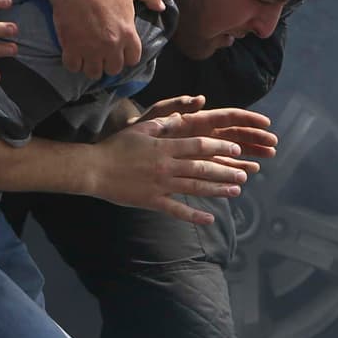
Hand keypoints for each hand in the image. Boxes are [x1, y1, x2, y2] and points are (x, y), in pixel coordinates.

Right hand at [23, 0, 163, 78]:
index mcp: (127, 33)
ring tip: (88, 57)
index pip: (133, 59)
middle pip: (114, 69)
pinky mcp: (71, 48)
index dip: (127, 55)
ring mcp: (90, 49)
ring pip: (94, 73)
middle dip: (109, 63)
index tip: (120, 49)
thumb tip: (161, 6)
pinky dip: (73, 63)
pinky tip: (74, 54)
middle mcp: (111, 45)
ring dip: (91, 66)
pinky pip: (73, 67)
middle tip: (102, 53)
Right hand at [82, 116, 251, 224]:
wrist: (93, 169)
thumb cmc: (115, 147)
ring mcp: (160, 185)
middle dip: (225, 171)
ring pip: (195, 188)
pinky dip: (194, 216)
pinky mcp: (152, 201)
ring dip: (217, 190)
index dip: (219, 148)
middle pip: (202, 168)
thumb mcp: (139, 130)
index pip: (198, 146)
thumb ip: (162, 125)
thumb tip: (180, 119)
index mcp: (164, 147)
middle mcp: (166, 166)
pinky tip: (209, 219)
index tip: (235, 150)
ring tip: (236, 191)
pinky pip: (177, 210)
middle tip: (244, 174)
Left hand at [134, 96, 278, 174]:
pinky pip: (218, 168)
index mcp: (195, 120)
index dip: (247, 119)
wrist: (124, 148)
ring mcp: (200, 151)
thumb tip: (200, 99)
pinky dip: (232, 170)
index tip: (266, 123)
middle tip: (273, 145)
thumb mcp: (155, 116)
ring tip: (266, 159)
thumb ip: (175, 107)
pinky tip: (247, 174)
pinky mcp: (195, 165)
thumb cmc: (139, 129)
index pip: (227, 117)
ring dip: (249, 155)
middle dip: (254, 139)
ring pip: (230, 152)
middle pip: (235, 135)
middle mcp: (202, 135)